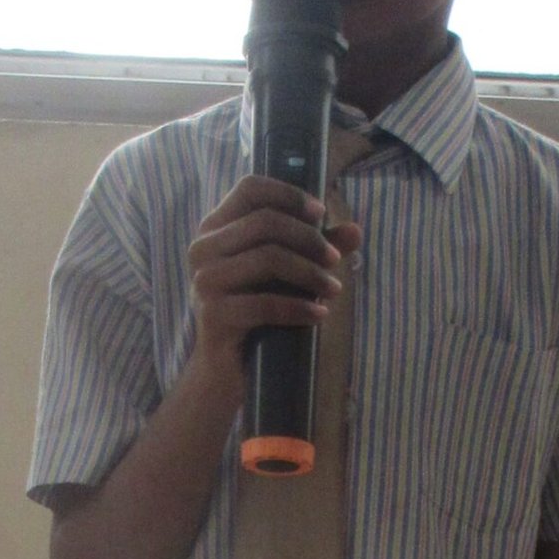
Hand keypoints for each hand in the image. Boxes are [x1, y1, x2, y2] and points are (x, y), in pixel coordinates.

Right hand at [186, 176, 360, 389]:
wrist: (225, 369)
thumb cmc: (256, 313)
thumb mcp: (287, 275)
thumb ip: (315, 250)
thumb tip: (355, 231)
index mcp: (215, 229)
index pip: (250, 189)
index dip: (289, 194)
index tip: (321, 214)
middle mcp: (203, 249)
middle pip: (265, 221)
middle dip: (309, 239)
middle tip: (336, 260)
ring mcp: (204, 281)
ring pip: (268, 258)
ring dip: (310, 274)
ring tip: (334, 290)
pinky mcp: (213, 314)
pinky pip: (265, 304)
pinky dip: (299, 308)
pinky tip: (320, 315)